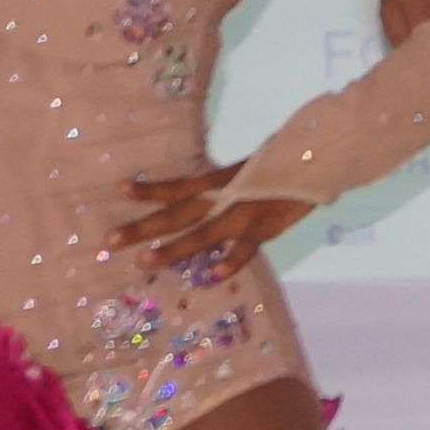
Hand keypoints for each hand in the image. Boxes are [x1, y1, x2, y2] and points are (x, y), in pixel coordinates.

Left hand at [106, 162, 319, 281]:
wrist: (321, 155)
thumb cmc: (287, 162)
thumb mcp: (251, 169)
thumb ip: (230, 185)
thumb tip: (208, 195)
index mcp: (221, 180)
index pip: (179, 186)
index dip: (150, 189)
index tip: (121, 190)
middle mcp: (225, 196)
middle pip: (177, 213)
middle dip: (142, 228)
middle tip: (109, 242)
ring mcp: (244, 212)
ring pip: (203, 232)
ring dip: (173, 248)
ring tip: (144, 261)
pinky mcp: (268, 225)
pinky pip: (247, 247)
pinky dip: (232, 259)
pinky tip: (214, 274)